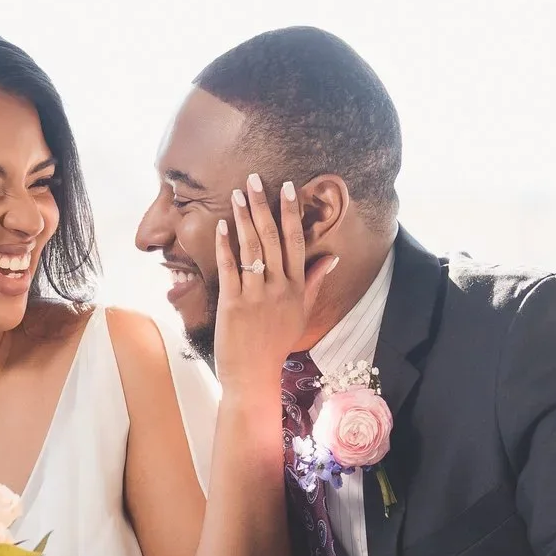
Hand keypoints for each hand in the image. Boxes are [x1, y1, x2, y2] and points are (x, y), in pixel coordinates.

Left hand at [212, 173, 338, 389]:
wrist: (253, 376)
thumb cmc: (276, 344)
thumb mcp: (302, 314)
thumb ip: (314, 283)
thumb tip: (333, 259)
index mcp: (297, 289)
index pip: (296, 242)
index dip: (291, 213)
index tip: (287, 188)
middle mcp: (279, 289)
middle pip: (273, 239)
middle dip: (263, 206)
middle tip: (255, 179)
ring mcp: (256, 297)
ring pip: (252, 250)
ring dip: (244, 218)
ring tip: (237, 194)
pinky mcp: (233, 305)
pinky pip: (230, 269)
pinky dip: (226, 246)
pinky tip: (222, 226)